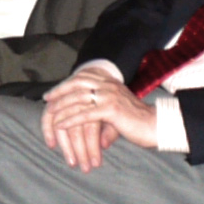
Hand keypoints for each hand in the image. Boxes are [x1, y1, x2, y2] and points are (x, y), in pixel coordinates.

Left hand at [40, 68, 157, 170]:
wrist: (157, 126)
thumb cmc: (138, 121)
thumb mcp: (117, 109)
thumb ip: (101, 109)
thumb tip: (87, 118)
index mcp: (110, 82)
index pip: (81, 78)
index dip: (64, 85)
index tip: (51, 93)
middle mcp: (108, 85)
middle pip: (76, 85)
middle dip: (59, 92)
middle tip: (47, 100)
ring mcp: (109, 96)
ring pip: (78, 99)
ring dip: (61, 108)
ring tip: (51, 115)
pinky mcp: (111, 109)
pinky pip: (84, 114)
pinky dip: (70, 120)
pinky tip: (61, 125)